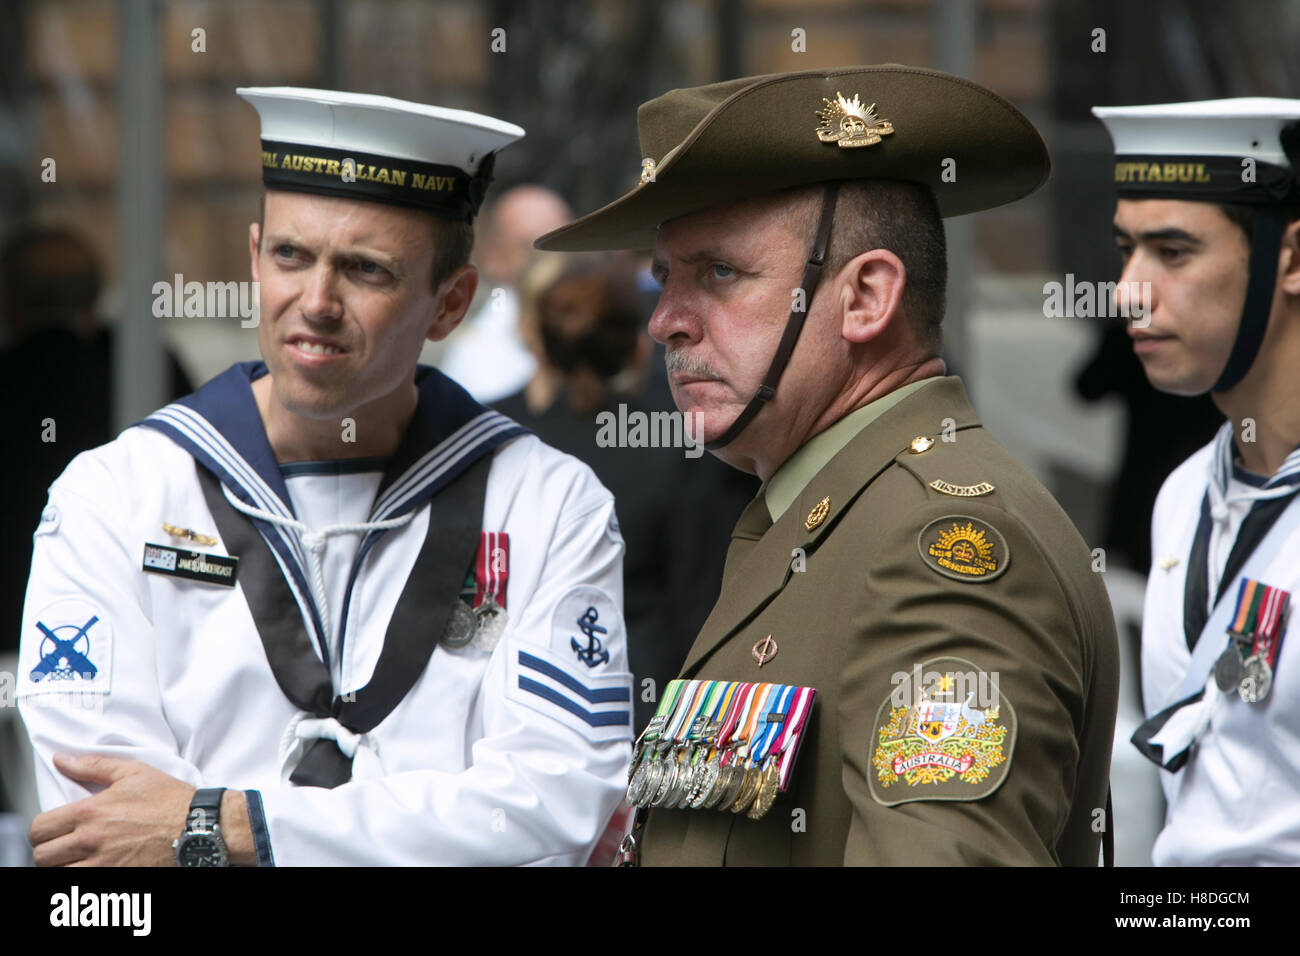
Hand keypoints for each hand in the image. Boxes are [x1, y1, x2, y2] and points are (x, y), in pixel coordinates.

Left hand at [29, 753, 195, 866]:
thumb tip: (62, 760)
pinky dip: (81, 876)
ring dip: (63, 866)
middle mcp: (90, 841)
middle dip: (50, 849)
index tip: (53, 829)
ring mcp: (101, 865)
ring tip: (78, 858)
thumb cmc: (170, 801)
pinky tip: (93, 866)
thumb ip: (93, 765)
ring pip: (57, 873)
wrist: (198, 828)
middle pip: (43, 856)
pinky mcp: (115, 880)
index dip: (42, 830)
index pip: (40, 829)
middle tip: (65, 845)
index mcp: (90, 813)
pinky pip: (79, 886)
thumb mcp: (133, 773)